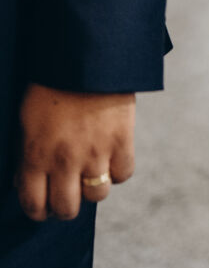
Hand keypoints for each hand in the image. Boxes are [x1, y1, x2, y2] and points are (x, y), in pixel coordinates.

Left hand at [16, 85, 135, 221]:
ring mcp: (95, 152)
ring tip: (90, 172)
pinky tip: (111, 158)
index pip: (34, 206)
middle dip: (66, 206)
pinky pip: (124, 174)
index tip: (43, 205)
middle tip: (68, 193)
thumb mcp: (26, 121)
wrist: (86, 56)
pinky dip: (118, 171)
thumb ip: (26, 155)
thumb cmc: (50, 85)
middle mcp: (65, 160)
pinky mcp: (122, 140)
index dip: (38, 211)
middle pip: (68, 209)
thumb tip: (25, 182)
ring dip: (93, 187)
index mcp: (36, 155)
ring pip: (97, 195)